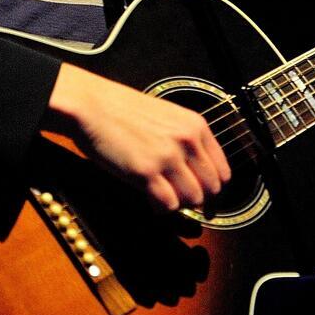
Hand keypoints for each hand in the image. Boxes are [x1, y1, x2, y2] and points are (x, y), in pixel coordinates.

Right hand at [45, 63, 230, 211]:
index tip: (205, 195)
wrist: (91, 105)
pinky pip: (168, 205)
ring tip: (163, 196)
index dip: (214, 188)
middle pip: (210, 189)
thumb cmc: (121, 109)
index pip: (222, 171)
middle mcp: (187, 141)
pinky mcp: (146, 173)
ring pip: (192, 200)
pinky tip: (151, 200)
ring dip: (178, 203)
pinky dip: (161, 208)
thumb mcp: (165, 116)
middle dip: (199, 200)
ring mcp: (167, 157)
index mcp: (195, 125)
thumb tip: (195, 171)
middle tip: (184, 201)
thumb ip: (185, 139)